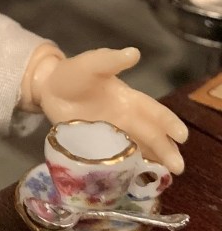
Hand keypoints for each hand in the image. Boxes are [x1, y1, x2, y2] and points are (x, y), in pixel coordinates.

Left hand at [31, 46, 187, 173]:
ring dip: (153, 162)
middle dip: (166, 150)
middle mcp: (126, 119)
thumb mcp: (90, 64)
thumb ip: (109, 60)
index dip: (169, 123)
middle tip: (178, 167)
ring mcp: (112, 135)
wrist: (48, 89)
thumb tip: (134, 52)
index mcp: (129, 100)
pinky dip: (128, 168)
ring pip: (139, 150)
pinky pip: (116, 159)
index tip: (182, 136)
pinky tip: (137, 178)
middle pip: (151, 135)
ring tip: (166, 177)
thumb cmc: (73, 75)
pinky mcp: (97, 145)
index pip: (155, 112)